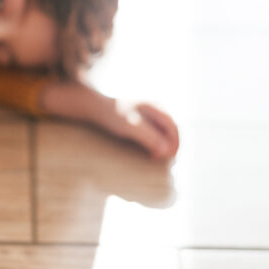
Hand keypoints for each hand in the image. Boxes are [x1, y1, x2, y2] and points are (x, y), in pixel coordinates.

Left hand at [40, 81, 178, 158]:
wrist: (94, 106)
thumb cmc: (112, 115)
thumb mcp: (131, 127)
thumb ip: (149, 137)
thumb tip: (166, 151)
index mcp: (156, 106)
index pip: (174, 128)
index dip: (174, 144)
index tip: (168, 158)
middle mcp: (156, 107)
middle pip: (171, 130)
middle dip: (171, 146)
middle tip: (164, 162)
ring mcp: (149, 112)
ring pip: (164, 131)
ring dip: (164, 145)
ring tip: (157, 158)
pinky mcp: (142, 118)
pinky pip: (155, 131)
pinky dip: (156, 142)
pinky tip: (150, 151)